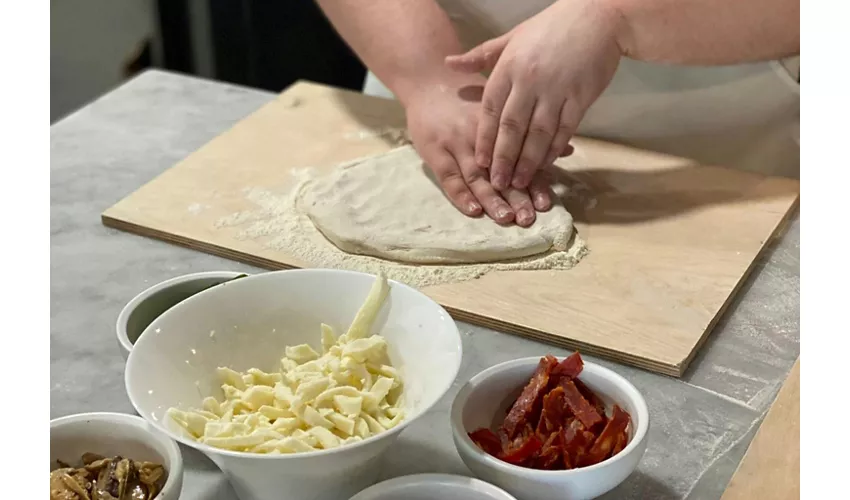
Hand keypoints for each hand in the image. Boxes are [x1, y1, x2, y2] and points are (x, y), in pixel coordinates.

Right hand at [404, 75, 554, 226]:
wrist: (429, 81)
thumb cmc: (471, 97)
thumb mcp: (504, 107)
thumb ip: (533, 130)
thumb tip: (569, 150)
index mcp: (500, 125)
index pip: (520, 157)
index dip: (534, 181)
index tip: (546, 204)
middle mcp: (479, 134)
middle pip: (500, 170)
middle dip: (516, 196)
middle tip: (528, 218)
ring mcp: (456, 143)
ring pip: (476, 176)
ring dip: (492, 199)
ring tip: (506, 218)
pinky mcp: (435, 151)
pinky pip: (449, 177)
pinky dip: (461, 195)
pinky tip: (474, 210)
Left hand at [445, 0, 621, 190]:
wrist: (597, 16)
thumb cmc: (550, 27)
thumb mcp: (511, 37)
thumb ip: (480, 56)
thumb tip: (449, 63)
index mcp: (509, 67)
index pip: (490, 110)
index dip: (484, 138)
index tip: (478, 162)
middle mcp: (530, 81)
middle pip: (512, 127)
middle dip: (503, 158)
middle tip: (497, 183)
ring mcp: (556, 90)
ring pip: (538, 133)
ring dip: (528, 161)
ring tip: (520, 182)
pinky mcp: (580, 97)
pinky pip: (564, 129)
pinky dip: (554, 149)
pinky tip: (546, 164)